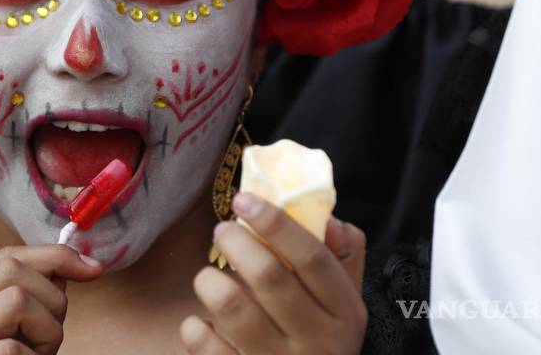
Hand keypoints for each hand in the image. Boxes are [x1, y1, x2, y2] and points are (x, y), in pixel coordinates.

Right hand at [0, 244, 103, 354]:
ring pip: (15, 300)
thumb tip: (70, 268)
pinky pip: (11, 349)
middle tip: (50, 340)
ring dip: (45, 331)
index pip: (3, 258)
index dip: (54, 257)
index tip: (92, 269)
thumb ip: (20, 308)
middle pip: (11, 271)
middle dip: (51, 299)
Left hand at [181, 193, 366, 354]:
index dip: (275, 222)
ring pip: (233, 308)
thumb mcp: (343, 303)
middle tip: (221, 231)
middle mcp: (319, 342)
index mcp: (346, 313)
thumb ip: (344, 258)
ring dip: (210, 282)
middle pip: (269, 277)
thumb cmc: (321, 340)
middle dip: (236, 243)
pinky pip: (207, 345)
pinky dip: (195, 327)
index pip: (312, 257)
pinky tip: (200, 323)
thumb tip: (331, 219)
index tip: (243, 199)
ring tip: (208, 278)